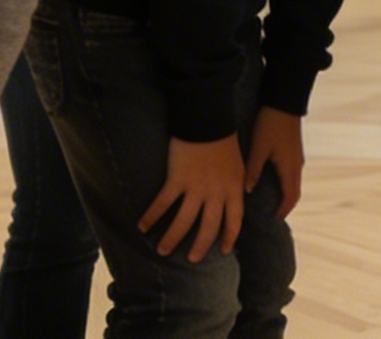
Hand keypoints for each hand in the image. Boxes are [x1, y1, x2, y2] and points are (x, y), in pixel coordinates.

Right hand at [140, 134, 244, 261]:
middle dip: (200, 246)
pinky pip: (163, 203)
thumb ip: (236, 185)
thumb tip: (237, 199)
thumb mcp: (238, 166)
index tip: (224, 251)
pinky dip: (152, 216)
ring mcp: (196, 188)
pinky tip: (143, 226)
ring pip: (184, 221)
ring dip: (172, 238)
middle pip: (208, 227)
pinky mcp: (177, 179)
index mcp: (233, 189)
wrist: (207, 120)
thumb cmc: (223, 140)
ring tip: (162, 250)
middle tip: (192, 259)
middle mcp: (216, 193)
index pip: (234, 221)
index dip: (229, 237)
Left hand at [244, 107, 305, 219]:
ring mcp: (297, 157)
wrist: (284, 101)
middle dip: (285, 205)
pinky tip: (271, 180)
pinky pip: (291, 173)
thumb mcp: (259, 148)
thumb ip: (253, 170)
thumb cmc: (271, 124)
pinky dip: (284, 182)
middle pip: (294, 193)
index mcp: (289, 168)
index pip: (290, 198)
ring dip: (285, 194)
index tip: (272, 221)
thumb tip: (248, 190)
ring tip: (270, 200)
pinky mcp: (294, 150)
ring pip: (293, 183)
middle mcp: (296, 165)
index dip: (282, 211)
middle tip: (271, 215)